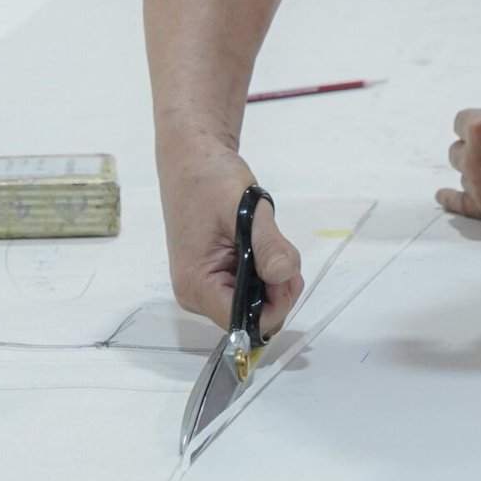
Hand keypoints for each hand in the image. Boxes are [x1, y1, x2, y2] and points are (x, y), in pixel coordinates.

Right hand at [159, 147, 304, 335]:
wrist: (193, 157)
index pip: (241, 323)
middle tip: (284, 251)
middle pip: (249, 315)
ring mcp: (203, 285)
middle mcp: (195, 294)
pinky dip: (263, 272)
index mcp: (196, 285)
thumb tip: (284, 276)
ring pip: (252, 302)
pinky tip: (260, 245)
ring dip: (272, 279)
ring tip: (269, 240)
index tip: (288, 274)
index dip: (273, 306)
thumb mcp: (244, 210)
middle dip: (277, 291)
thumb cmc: (210, 179)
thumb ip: (267, 245)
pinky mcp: (212, 274)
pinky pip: (246, 287)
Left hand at [437, 106, 480, 232]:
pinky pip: (457, 204)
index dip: (479, 124)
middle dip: (475, 147)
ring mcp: (479, 186)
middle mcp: (474, 156)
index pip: (462, 120)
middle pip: (458, 149)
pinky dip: (449, 198)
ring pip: (463, 174)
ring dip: (476, 171)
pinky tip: (443, 196)